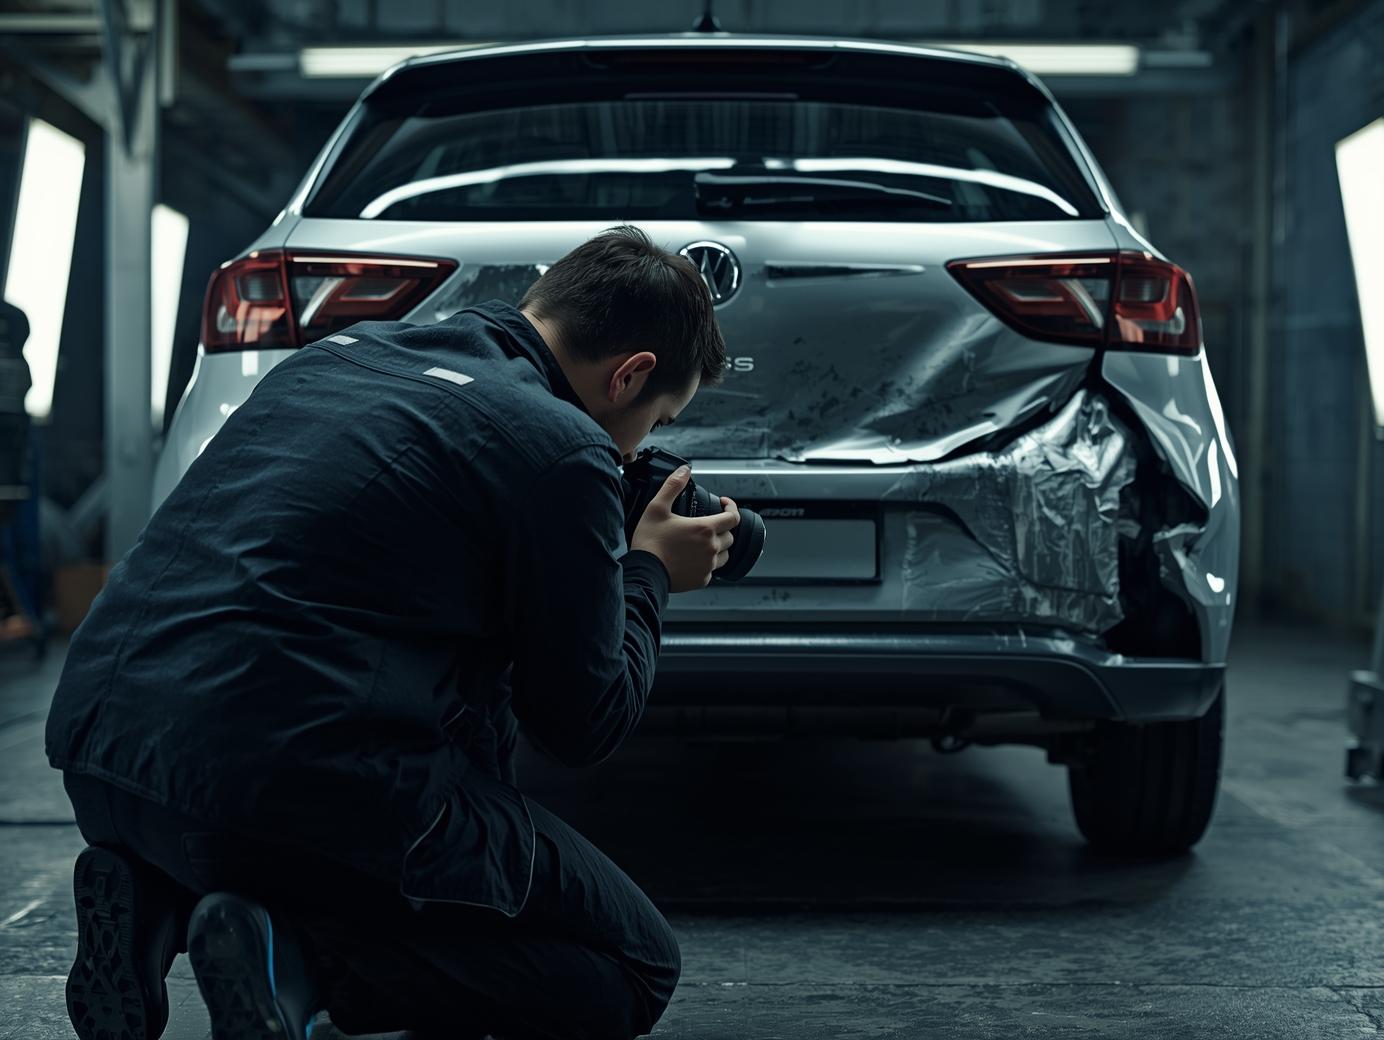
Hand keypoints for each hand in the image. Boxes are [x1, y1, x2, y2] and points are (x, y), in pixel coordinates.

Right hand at [630, 466, 740, 592]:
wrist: (644, 572)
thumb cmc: (650, 542)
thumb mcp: (657, 508)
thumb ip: (672, 486)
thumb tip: (684, 470)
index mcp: (705, 528)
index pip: (733, 517)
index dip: (731, 508)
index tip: (724, 505)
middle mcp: (711, 548)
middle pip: (730, 536)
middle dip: (722, 529)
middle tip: (706, 526)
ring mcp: (708, 566)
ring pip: (725, 555)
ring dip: (717, 547)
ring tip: (701, 543)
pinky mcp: (703, 580)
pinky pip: (712, 570)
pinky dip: (706, 564)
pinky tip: (692, 559)